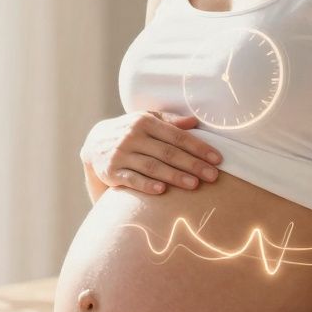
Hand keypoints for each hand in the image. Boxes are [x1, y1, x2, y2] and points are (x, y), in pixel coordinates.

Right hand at [81, 112, 221, 194]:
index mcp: (145, 121)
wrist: (94, 144)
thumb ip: (170, 122)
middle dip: (192, 164)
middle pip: (168, 152)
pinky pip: (131, 179)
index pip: (177, 136)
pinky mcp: (111, 171)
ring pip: (152, 166)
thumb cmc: (130, 132)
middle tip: (213, 176)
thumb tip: (194, 121)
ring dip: (174, 176)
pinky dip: (146, 184)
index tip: (217, 159)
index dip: (199, 147)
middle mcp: (132, 136)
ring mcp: (121, 154)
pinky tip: (161, 190)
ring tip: (194, 184)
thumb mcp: (146, 121)